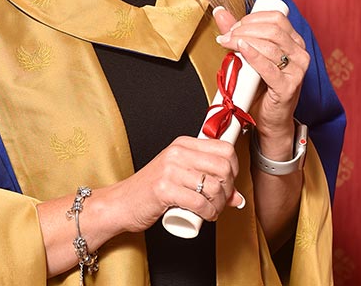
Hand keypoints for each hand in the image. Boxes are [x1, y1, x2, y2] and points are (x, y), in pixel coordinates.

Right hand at [106, 135, 243, 233]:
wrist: (123, 202)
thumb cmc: (153, 190)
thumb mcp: (181, 177)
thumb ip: (207, 181)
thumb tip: (237, 197)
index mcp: (182, 144)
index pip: (224, 148)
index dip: (234, 168)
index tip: (229, 182)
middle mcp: (177, 153)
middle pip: (223, 166)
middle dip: (228, 189)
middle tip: (221, 200)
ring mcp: (170, 170)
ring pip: (214, 187)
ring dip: (219, 205)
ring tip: (211, 211)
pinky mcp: (164, 189)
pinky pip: (200, 203)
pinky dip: (208, 214)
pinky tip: (203, 216)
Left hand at [213, 6, 308, 150]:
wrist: (269, 118)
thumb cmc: (261, 85)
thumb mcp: (249, 54)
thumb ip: (237, 32)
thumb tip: (220, 12)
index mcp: (294, 41)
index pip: (276, 18)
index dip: (252, 18)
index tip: (233, 27)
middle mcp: (299, 53)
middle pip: (272, 30)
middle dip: (245, 29)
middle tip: (227, 36)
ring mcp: (297, 71)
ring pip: (270, 46)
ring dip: (243, 40)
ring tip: (227, 44)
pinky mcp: (289, 87)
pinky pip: (270, 67)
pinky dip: (253, 56)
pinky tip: (241, 49)